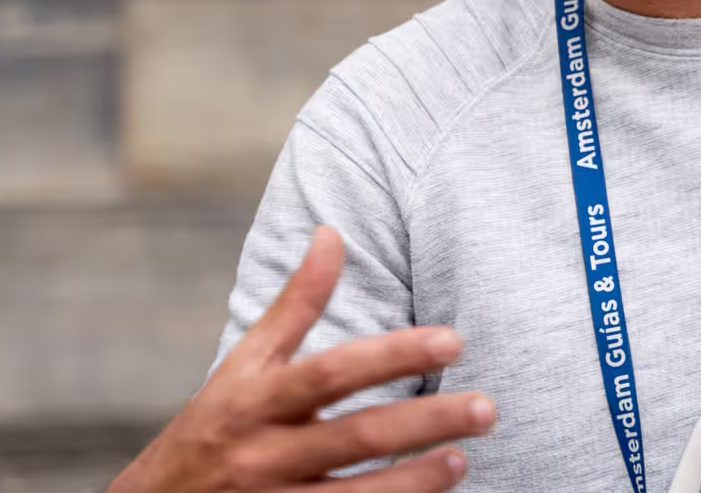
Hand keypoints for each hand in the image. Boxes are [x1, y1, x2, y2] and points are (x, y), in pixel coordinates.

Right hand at [109, 226, 496, 491]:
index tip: (453, 340)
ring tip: (464, 461)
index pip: (334, 372)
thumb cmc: (213, 427)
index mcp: (256, 401)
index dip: (394, 356)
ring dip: (415, 481)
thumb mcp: (243, 366)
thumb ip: (295, 305)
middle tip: (487, 408)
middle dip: (426, 421)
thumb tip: (333, 233)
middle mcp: (263, 455)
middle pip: (357, 437)